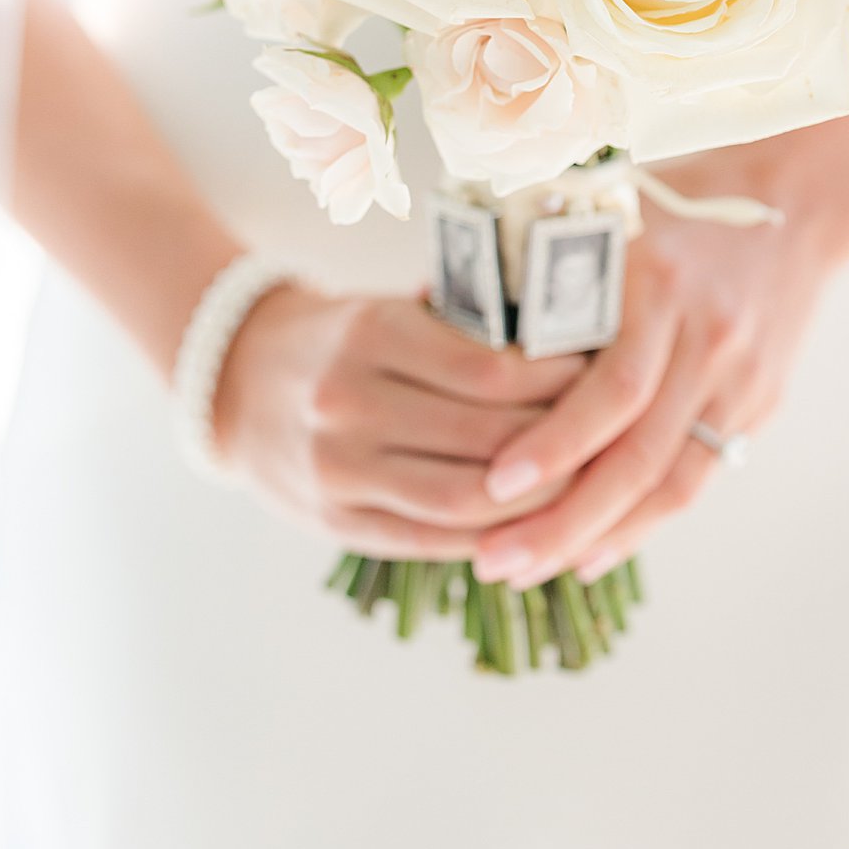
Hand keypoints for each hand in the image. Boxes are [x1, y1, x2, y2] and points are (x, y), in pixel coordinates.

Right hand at [213, 281, 585, 558]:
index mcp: (370, 334)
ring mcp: (338, 470)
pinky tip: (533, 524)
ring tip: (583, 486)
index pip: (488, 370)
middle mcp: (349, 404)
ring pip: (464, 502)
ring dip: (535, 503)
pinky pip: (430, 540)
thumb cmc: (342, 337)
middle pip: (484, 441)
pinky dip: (491, 538)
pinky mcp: (336, 522)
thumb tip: (573, 336)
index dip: (556, 380)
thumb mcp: (390, 308)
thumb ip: (464, 324)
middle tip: (611, 437)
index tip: (600, 374)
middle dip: (560, 445)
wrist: (237, 382)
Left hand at [471, 157, 848, 588]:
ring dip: (597, 536)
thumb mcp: (605, 211)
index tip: (490, 485)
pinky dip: (642, 521)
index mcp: (659, 281)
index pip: (610, 387)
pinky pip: (697, 477)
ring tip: (526, 569)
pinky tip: (590, 552)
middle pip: (638, 452)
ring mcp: (740, 376)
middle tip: (492, 560)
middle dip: (562, 517)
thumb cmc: (673, 200)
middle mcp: (707, 335)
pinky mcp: (757, 403)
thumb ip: (543, 267)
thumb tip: (446, 320)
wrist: (795, 198)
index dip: (553, 443)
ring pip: (670, 480)